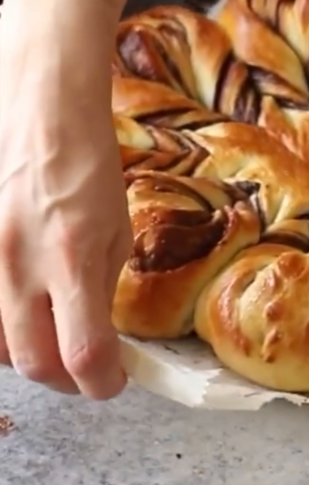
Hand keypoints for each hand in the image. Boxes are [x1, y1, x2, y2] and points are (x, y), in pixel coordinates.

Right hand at [0, 0, 131, 397]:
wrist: (39, 101)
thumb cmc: (87, 158)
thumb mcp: (116, 224)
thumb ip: (102, 285)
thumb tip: (96, 334)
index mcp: (74, 257)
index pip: (85, 356)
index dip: (104, 384)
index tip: (113, 381)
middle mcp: (19, 263)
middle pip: (34, 365)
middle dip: (67, 377)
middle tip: (83, 365)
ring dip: (27, 352)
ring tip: (48, 331)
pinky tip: (16, 305)